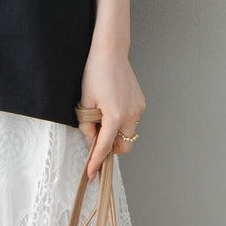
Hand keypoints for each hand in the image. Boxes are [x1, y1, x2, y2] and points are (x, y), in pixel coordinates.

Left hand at [77, 49, 144, 180]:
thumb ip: (87, 125)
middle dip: (110, 147)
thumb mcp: (85, 102)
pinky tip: (111, 106)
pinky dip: (122, 121)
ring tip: (102, 115)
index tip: (91, 174)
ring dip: (116, 132)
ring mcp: (138, 108)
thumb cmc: (95, 73)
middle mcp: (130, 115)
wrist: (111, 52)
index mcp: (114, 116)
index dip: (96, 162)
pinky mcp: (140, 102)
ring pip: (128, 133)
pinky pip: (132, 120)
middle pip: (123, 145)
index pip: (105, 147)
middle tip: (96, 135)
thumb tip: (91, 140)